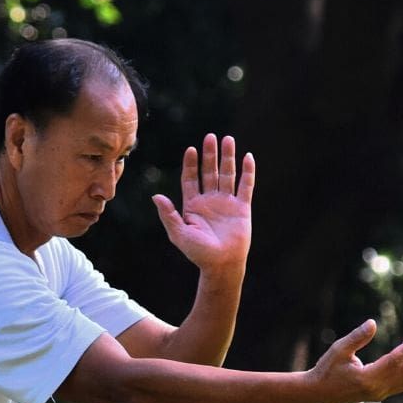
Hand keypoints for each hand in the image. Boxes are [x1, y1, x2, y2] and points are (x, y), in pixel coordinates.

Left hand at [151, 133, 253, 273]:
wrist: (222, 265)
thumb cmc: (198, 253)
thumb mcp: (179, 234)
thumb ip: (168, 214)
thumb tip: (156, 196)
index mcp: (193, 206)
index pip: (191, 179)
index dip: (191, 165)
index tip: (191, 150)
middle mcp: (210, 201)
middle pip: (209, 172)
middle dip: (209, 155)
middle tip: (210, 137)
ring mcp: (227, 203)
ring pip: (227, 174)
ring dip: (227, 157)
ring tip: (227, 139)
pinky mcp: (242, 207)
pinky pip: (245, 186)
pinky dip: (247, 172)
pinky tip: (247, 157)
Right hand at [308, 320, 402, 402]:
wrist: (318, 392)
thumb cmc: (327, 368)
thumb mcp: (339, 349)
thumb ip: (357, 337)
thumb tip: (373, 323)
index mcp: (366, 378)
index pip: (393, 363)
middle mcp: (377, 389)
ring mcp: (379, 394)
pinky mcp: (379, 395)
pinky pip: (402, 385)